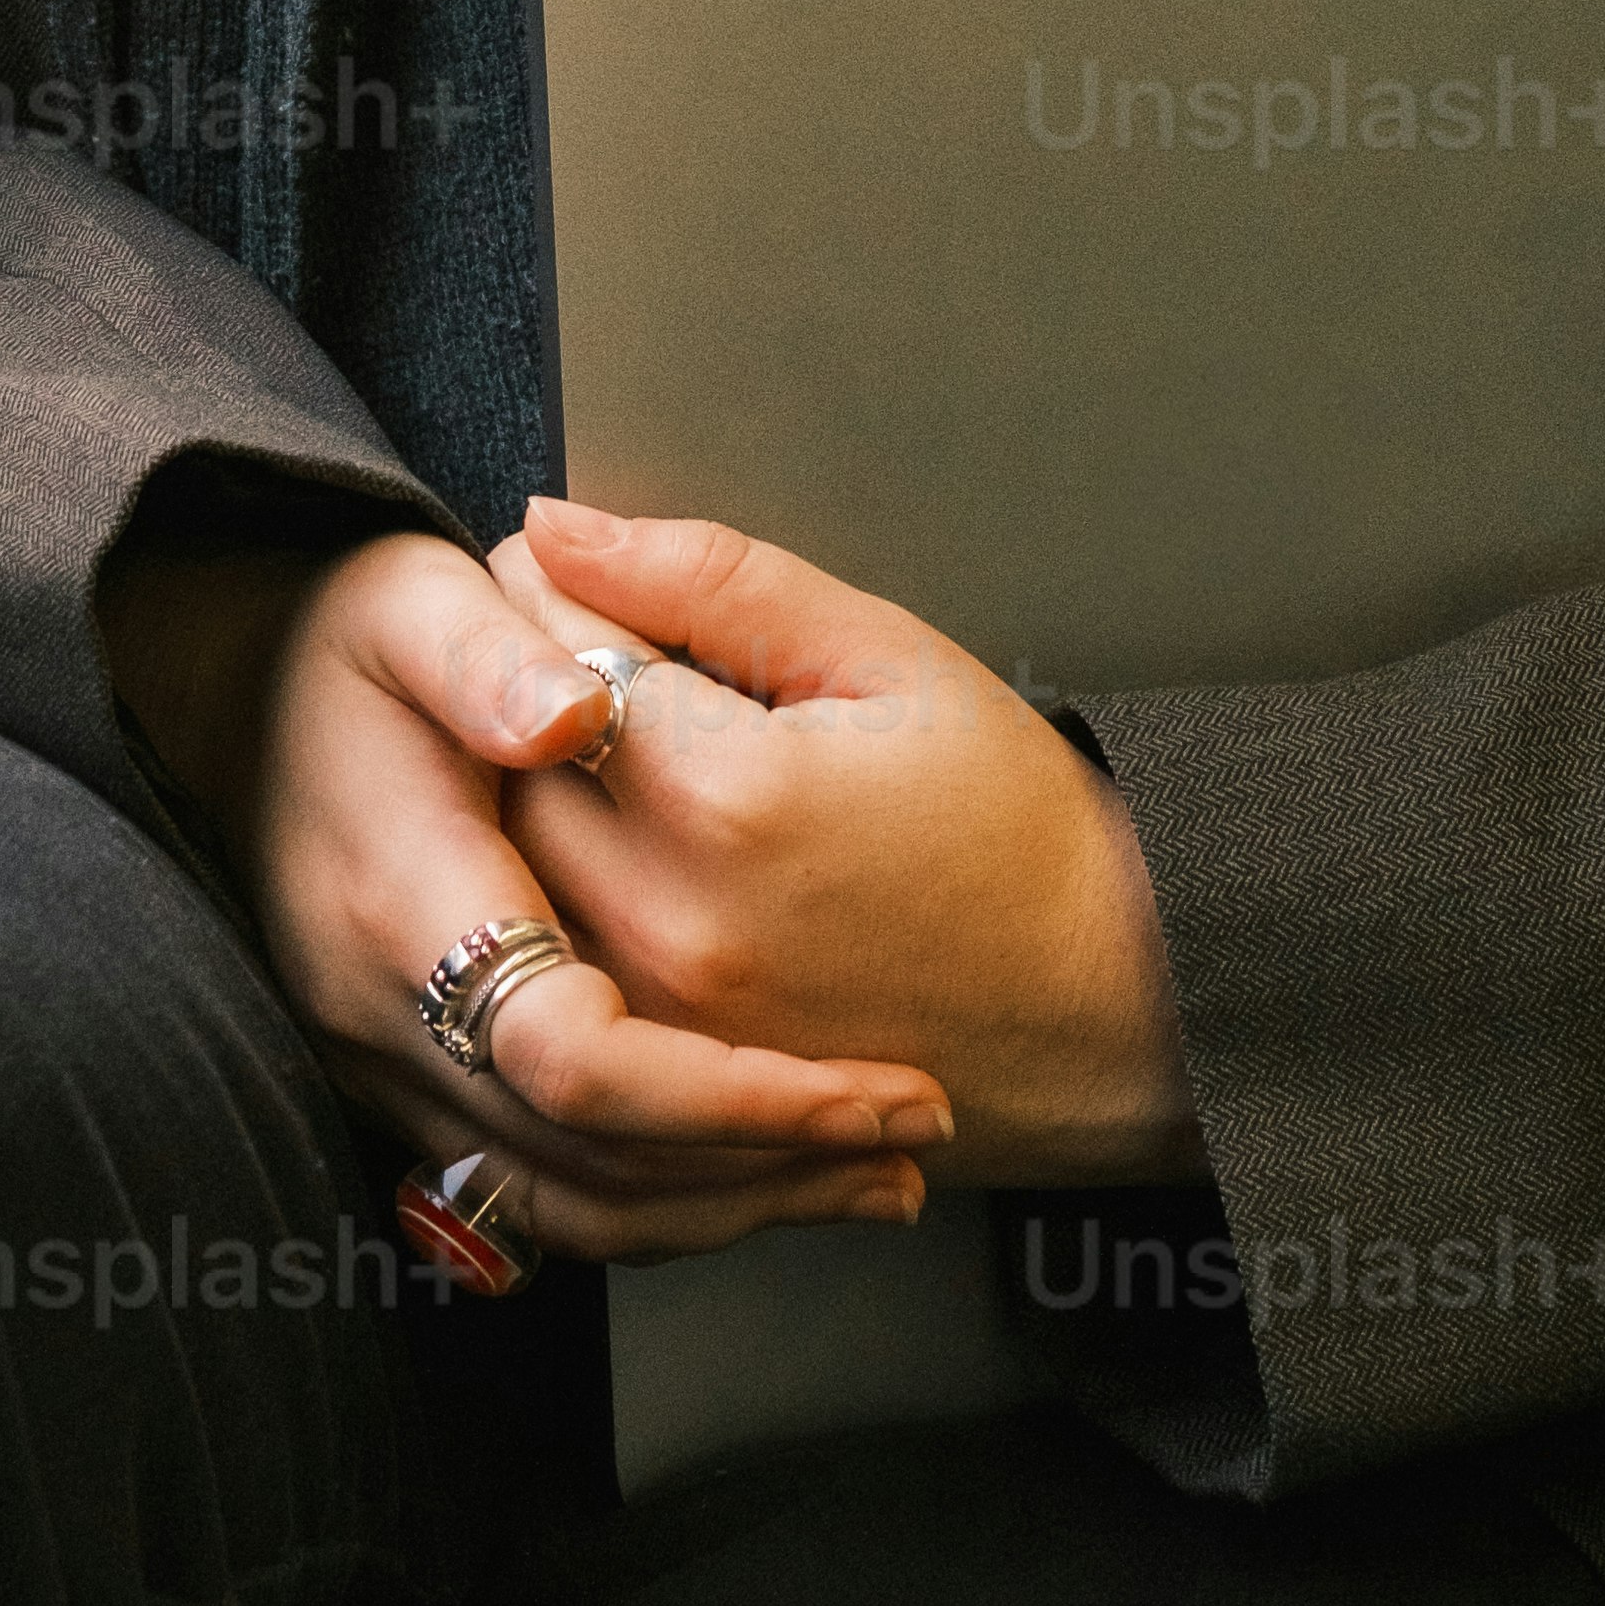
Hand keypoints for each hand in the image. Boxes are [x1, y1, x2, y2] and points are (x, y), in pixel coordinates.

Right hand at [98, 517, 951, 1262]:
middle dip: (772, 1162)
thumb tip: (569, 714)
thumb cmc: (338, 646)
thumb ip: (487, 650)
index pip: (578, 1059)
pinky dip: (669, 1206)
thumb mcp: (407, 600)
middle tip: (918, 1129)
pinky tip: (771, 1178)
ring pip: (578, 1207)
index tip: (867, 1085)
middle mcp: (381, 1022)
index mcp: (400, 904)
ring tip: (881, 1174)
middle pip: (597, 1162)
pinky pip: (547, 1200)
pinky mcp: (412, 1095)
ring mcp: (387, 1074)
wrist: (227, 703)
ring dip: (737, 1206)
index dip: (732, 1095)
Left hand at [487, 500, 1195, 1180]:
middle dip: (514, 691)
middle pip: (499, 763)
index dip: (546, 591)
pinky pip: (544, 972)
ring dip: (521, 798)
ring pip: (505, 873)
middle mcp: (670, 917)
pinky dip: (553, 904)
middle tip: (568, 652)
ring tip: (590, 752)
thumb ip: (712, 579)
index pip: (549, 648)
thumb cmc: (1018, 830)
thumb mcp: (890, 659)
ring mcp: (657, 1016)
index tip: (568, 572)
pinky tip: (612, 859)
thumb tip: (559, 526)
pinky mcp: (659, 1079)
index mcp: (729, 794)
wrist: (1105, 1012)